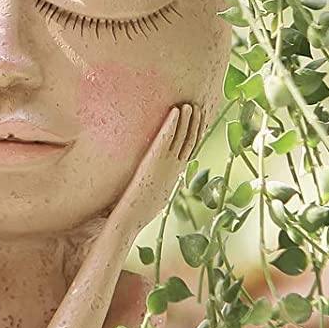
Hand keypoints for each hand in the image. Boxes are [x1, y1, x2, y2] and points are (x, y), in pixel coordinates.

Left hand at [104, 102, 205, 242]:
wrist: (128, 223)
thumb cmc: (136, 213)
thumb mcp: (153, 196)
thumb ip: (158, 183)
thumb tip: (158, 179)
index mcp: (174, 177)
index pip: (189, 151)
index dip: (196, 135)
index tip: (200, 122)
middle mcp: (173, 170)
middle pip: (188, 142)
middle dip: (195, 124)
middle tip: (199, 107)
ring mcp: (164, 166)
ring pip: (180, 138)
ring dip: (185, 120)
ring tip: (188, 104)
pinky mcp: (152, 162)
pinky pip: (164, 140)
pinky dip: (171, 125)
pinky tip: (174, 111)